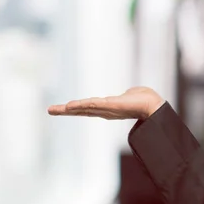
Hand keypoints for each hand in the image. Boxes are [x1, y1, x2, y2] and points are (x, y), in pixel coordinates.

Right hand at [47, 86, 165, 120]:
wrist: (154, 106)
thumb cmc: (145, 100)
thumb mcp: (132, 95)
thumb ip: (127, 94)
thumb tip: (128, 93)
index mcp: (108, 108)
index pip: (87, 108)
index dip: (75, 108)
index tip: (62, 108)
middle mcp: (105, 110)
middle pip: (82, 110)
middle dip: (65, 111)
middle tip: (50, 110)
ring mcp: (107, 109)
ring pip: (85, 108)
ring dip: (70, 109)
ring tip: (56, 109)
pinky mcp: (112, 106)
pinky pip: (94, 105)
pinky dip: (83, 105)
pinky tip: (72, 106)